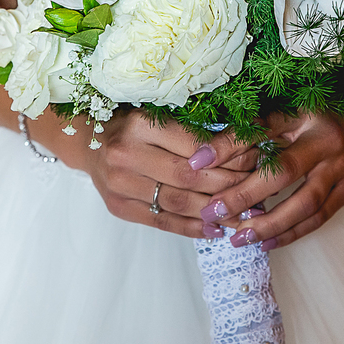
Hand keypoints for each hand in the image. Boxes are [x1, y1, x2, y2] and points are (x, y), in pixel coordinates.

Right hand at [68, 109, 258, 238]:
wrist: (87, 142)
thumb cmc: (131, 124)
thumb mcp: (158, 114)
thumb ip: (192, 130)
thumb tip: (244, 145)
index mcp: (140, 124)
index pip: (195, 146)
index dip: (230, 156)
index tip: (256, 161)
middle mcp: (127, 154)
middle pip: (189, 177)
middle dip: (228, 186)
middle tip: (256, 190)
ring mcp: (120, 185)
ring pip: (179, 203)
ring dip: (216, 212)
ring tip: (244, 215)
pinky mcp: (120, 208)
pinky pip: (163, 222)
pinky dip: (192, 228)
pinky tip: (216, 229)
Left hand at [198, 93, 343, 249]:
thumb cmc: (327, 107)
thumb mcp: (294, 105)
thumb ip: (261, 122)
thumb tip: (214, 146)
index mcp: (305, 113)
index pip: (260, 129)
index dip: (226, 145)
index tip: (195, 161)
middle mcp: (325, 140)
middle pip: (282, 172)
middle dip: (244, 196)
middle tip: (212, 212)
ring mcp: (341, 168)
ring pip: (303, 204)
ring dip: (269, 224)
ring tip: (237, 238)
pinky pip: (319, 217)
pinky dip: (292, 233)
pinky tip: (267, 242)